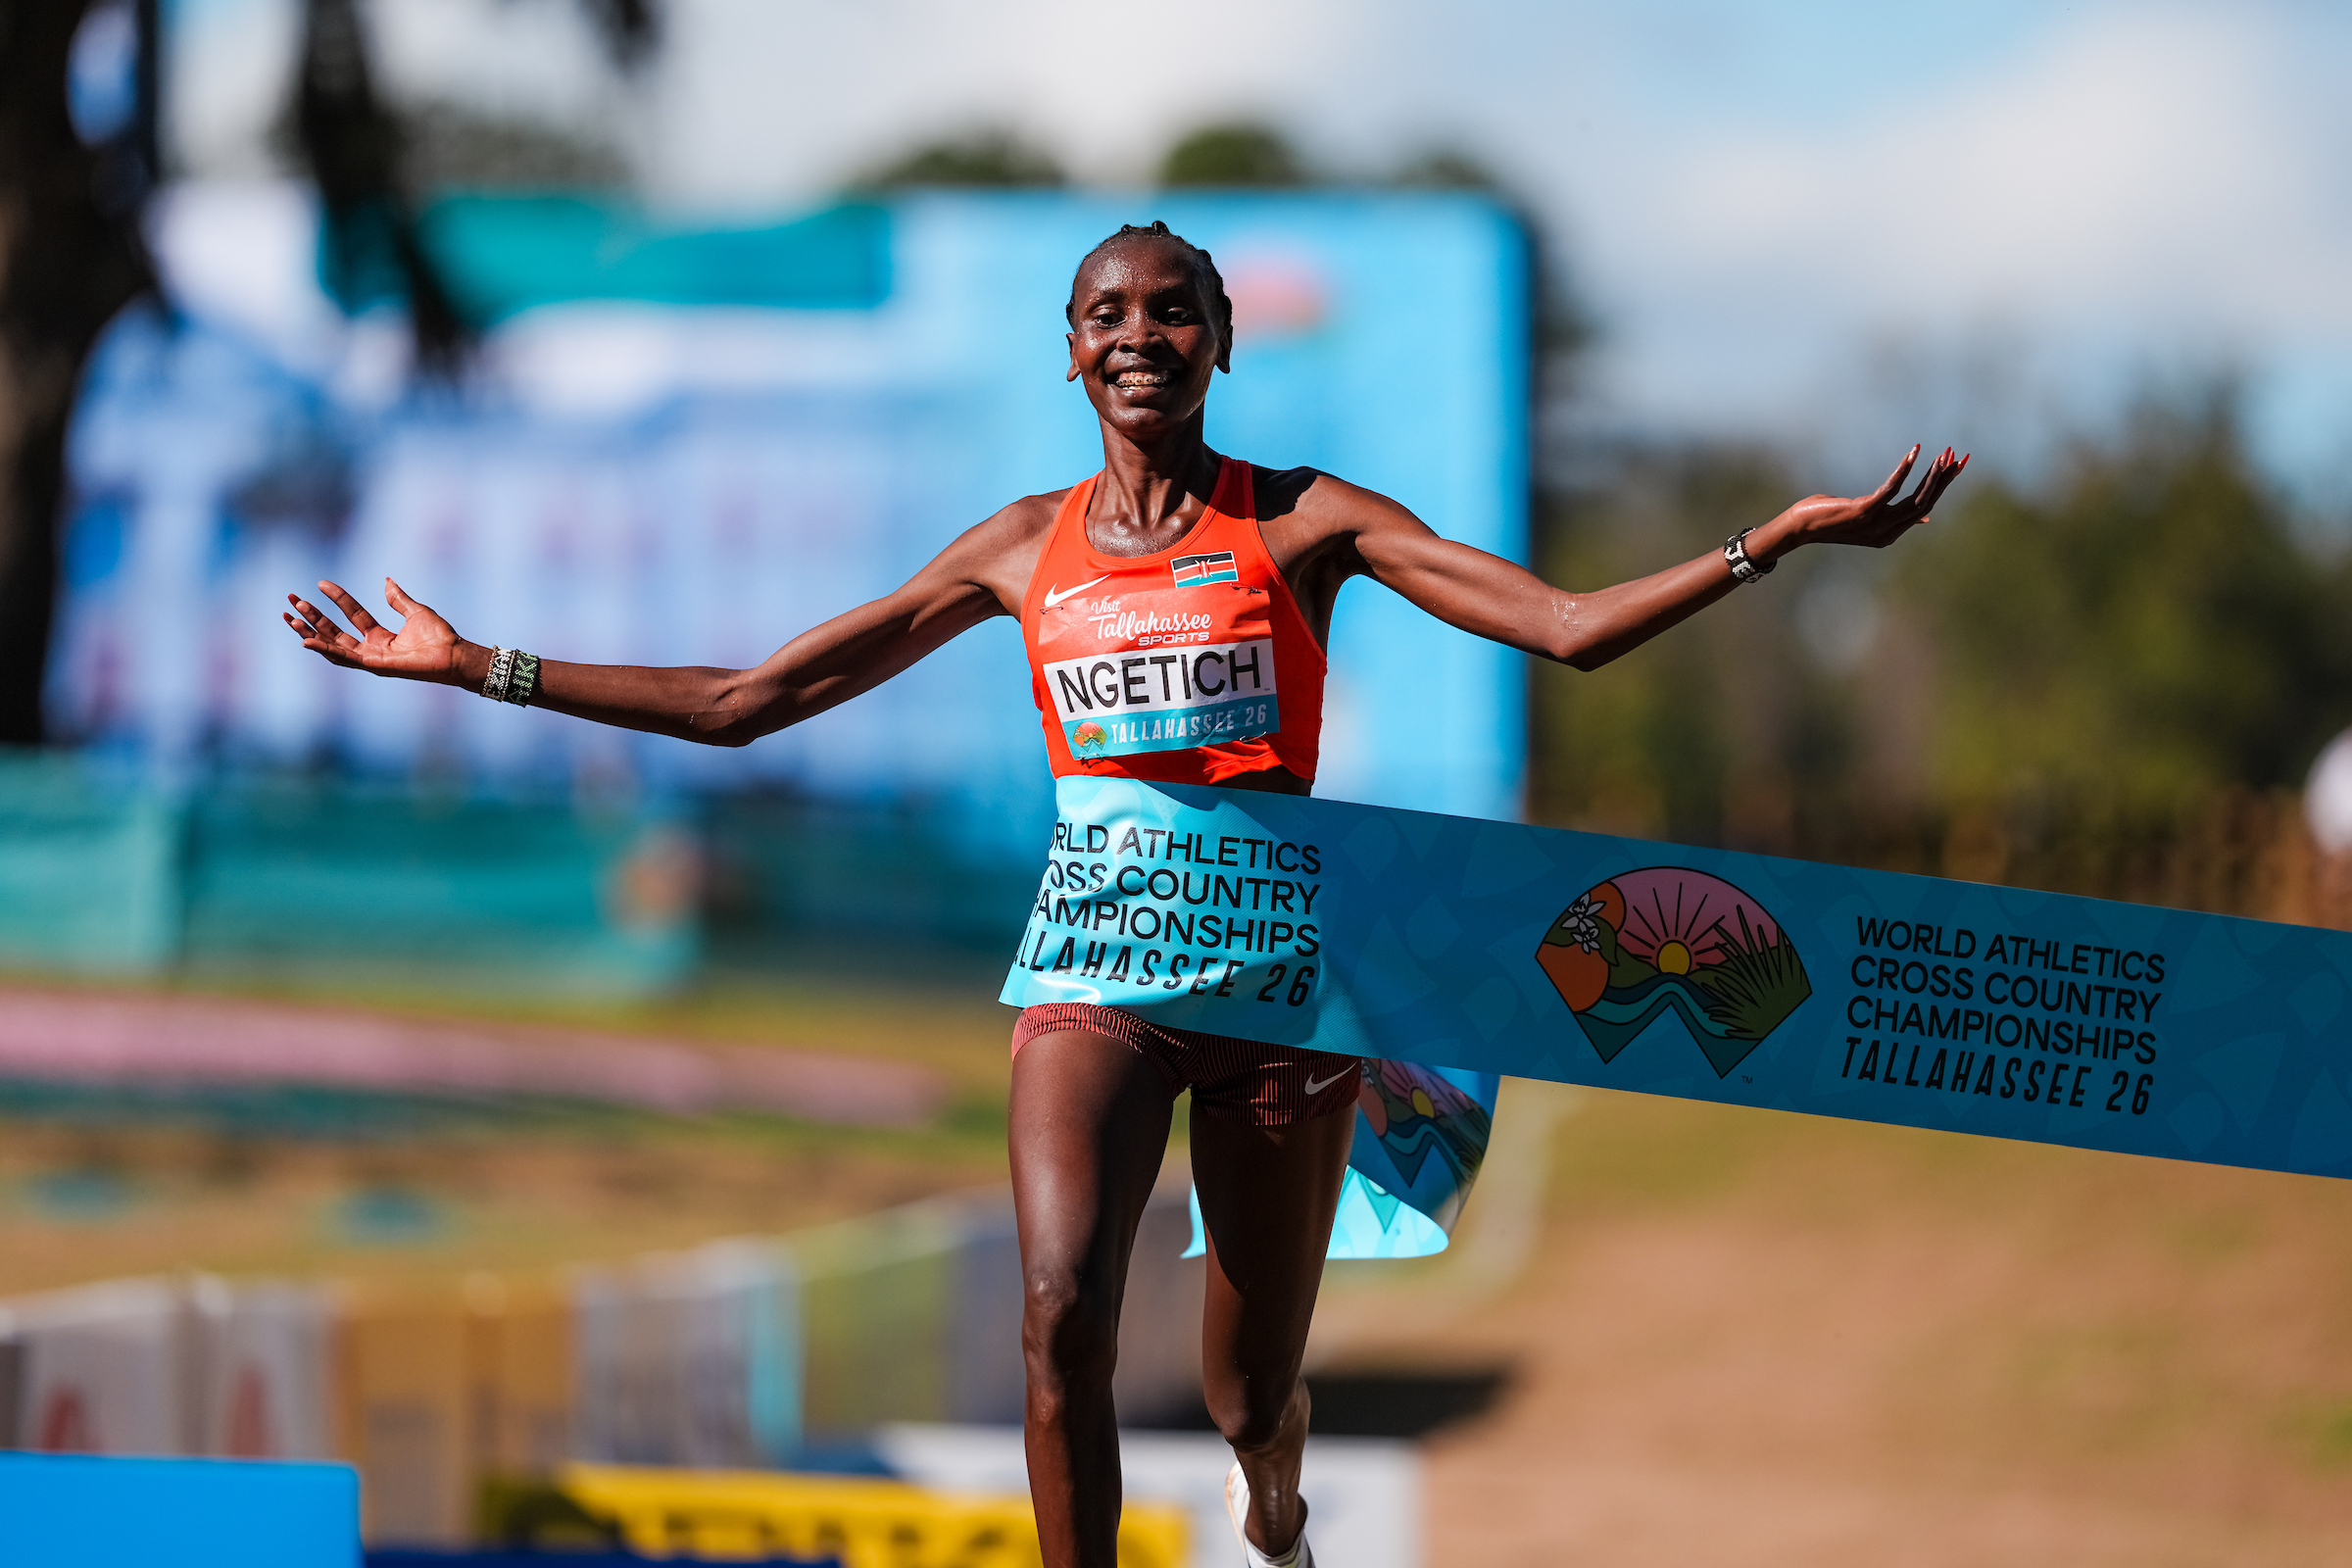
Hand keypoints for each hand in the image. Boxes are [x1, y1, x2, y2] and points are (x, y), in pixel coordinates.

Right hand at [282, 578, 475, 684]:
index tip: (321, 583)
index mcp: (380, 637)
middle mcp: (372, 649)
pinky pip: (344, 657)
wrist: (454, 654)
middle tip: (292, 600)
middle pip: (334, 632)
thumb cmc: (441, 637)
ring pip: (332, 646)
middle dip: (312, 617)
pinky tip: (307, 639)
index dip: (337, 598)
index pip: (352, 615)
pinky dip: (324, 649)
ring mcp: (371, 659)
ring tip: (290, 617)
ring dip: (310, 632)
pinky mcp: (374, 666)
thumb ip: (398, 598)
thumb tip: (386, 580)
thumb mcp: (415, 611)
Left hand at [1761, 444, 1969, 556]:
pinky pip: (1891, 488)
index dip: (1943, 486)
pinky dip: (1904, 469)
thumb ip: (1896, 517)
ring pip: (1914, 498)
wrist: (1798, 527)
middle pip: (1926, 503)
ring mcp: (1875, 523)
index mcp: (1891, 534)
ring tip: (1942, 455)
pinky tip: (1914, 453)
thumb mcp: (1868, 518)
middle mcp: (1887, 532)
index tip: (1956, 465)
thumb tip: (1925, 518)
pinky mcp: (1863, 511)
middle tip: (1958, 456)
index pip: (1925, 507)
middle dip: (1944, 478)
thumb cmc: (1831, 518)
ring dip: (1931, 475)